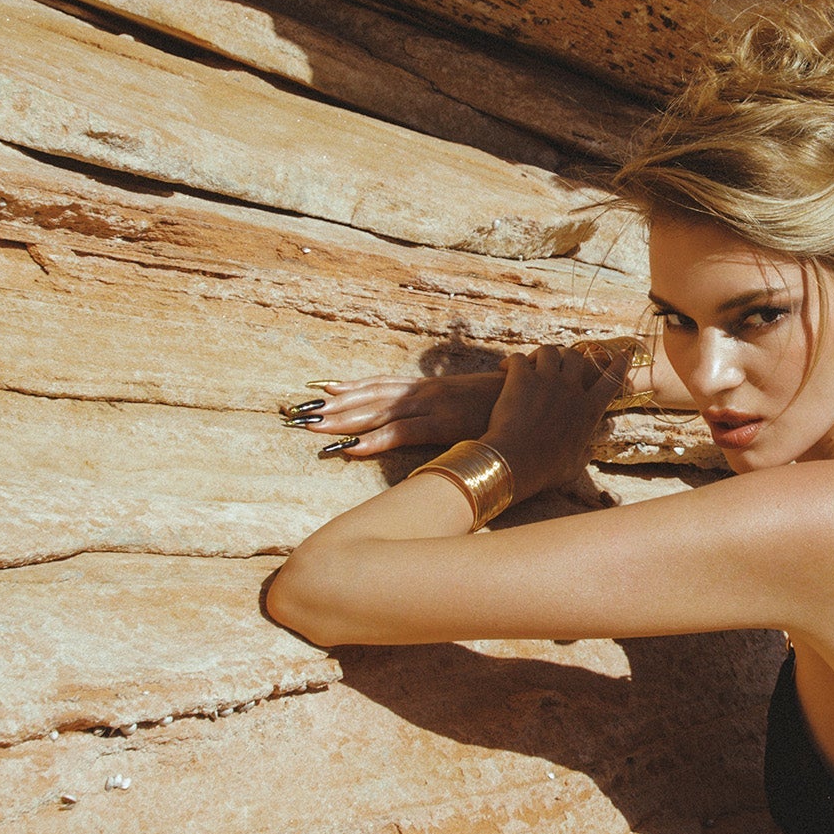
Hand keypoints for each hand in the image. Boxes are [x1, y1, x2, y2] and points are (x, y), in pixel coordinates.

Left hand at [281, 372, 502, 457]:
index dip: (350, 388)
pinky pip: (402, 432)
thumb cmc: (507, 406)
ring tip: (313, 426)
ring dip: (344, 420)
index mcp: (429, 388)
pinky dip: (375, 440)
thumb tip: (438, 420)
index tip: (321, 391)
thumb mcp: (472, 406)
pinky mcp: (443, 425)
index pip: (381, 385)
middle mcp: (425, 392)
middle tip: (297, 411)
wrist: (537, 400)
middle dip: (333, 405)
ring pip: (378, 411)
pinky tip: (352, 448)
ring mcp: (433, 406)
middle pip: (370, 395)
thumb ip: (450, 413)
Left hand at [481, 346, 631, 499]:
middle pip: (576, 357)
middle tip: (556, 364)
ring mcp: (547, 380)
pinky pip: (518, 358)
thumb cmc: (545, 471)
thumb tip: (589, 453)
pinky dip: (511, 361)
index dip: (620, 365)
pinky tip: (503, 368)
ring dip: (540, 355)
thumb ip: (583, 456)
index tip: (625, 353)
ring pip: (549, 351)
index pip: (612, 380)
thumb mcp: (573, 468)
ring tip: (530, 363)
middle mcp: (572, 390)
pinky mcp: (521, 378)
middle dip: (567, 357)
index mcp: (589, 410)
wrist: (516, 463)